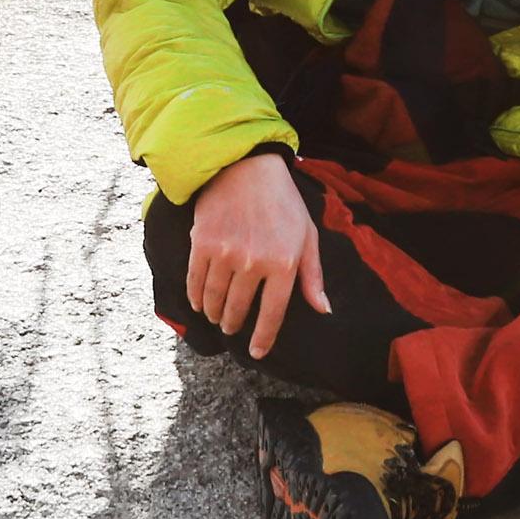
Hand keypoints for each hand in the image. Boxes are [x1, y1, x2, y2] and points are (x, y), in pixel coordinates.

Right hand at [185, 151, 329, 359]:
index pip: (272, 314)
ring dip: (214, 313)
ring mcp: (225, 253)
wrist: (246, 166)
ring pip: (215, 299)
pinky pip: (195, 281)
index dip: (263, 338)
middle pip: (238, 309)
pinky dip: (196, 296)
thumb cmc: (283, 202)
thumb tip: (324, 310)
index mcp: (284, 263)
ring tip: (217, 317)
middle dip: (234, 325)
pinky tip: (200, 303)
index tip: (256, 352)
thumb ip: (313, 275)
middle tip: (232, 329)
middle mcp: (254, 262)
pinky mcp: (202, 243)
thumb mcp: (307, 235)